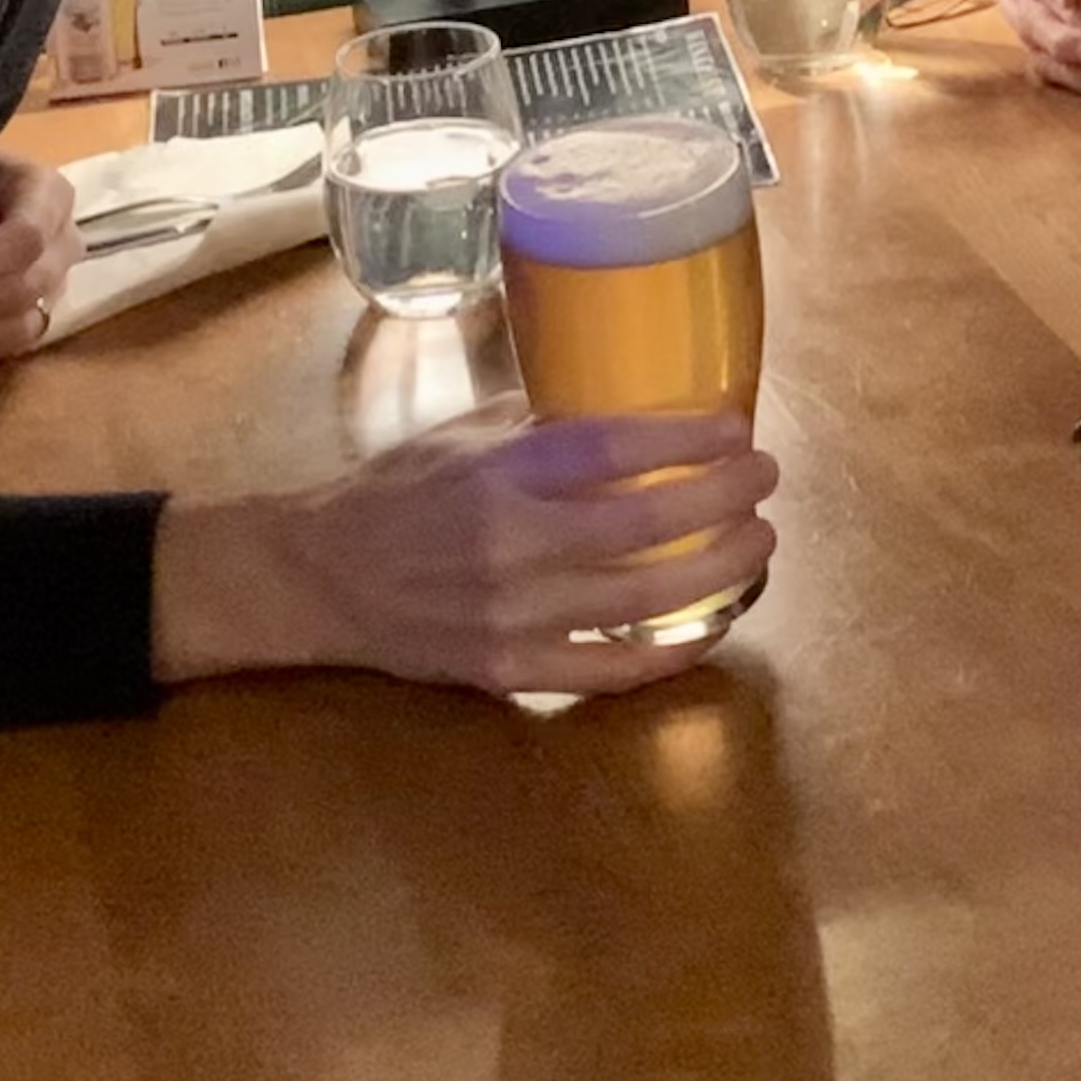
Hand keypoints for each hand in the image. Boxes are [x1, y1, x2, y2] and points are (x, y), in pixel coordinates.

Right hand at [153, 403, 782, 698]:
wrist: (317, 578)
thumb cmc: (395, 491)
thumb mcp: (464, 434)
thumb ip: (545, 429)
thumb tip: (636, 410)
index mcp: (498, 473)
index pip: (612, 449)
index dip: (686, 437)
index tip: (737, 428)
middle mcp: (510, 545)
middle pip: (644, 525)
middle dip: (722, 501)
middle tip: (764, 482)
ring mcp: (512, 616)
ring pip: (642, 601)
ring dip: (715, 572)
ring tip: (758, 544)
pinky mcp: (508, 670)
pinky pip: (607, 670)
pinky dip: (668, 653)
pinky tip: (710, 627)